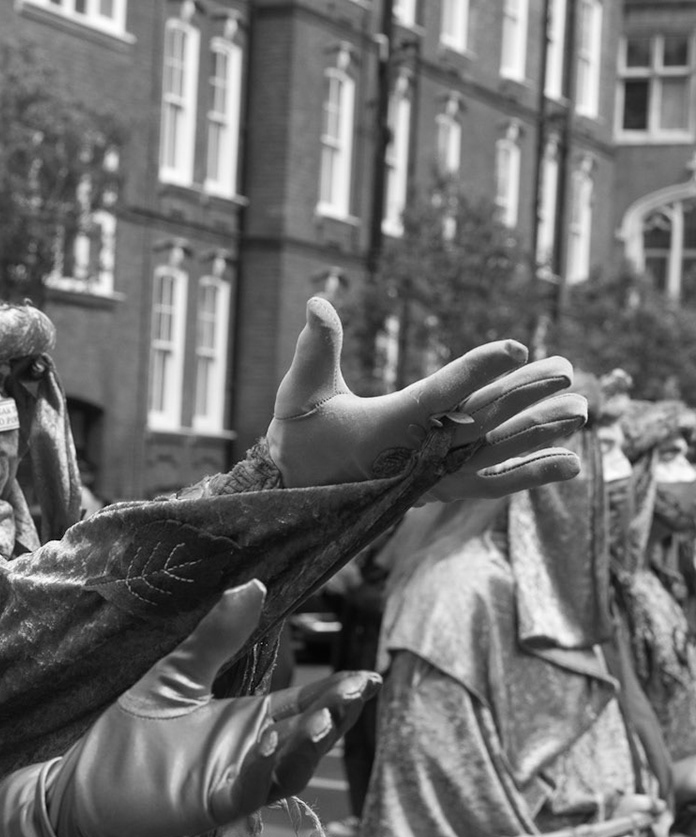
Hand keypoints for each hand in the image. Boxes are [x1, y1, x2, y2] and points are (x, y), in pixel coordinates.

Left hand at [49, 580, 376, 836]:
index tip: (367, 674)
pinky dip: (263, 767)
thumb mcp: (175, 673)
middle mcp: (253, 750)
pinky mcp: (213, 804)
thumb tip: (253, 585)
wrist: (85, 778)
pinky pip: (249, 788)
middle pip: (308, 733)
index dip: (337, 691)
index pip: (305, 702)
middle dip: (336, 712)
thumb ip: (215, 637)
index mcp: (250, 718)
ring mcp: (236, 779)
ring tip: (322, 717)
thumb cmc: (130, 727)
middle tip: (358, 687)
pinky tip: (269, 740)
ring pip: (290, 767)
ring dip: (309, 744)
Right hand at [265, 297, 582, 499]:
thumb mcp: (300, 392)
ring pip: (495, 455)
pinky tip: (568, 464)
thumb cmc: (299, 438)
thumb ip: (315, 348)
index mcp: (384, 428)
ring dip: (540, 434)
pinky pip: (492, 483)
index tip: (515, 348)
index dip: (476, 371)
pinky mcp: (437, 489)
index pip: (438, 396)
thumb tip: (317, 300)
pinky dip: (530, 474)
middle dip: (526, 394)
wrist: (295, 496)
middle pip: (481, 422)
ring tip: (581, 413)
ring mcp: (429, 477)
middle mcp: (414, 457)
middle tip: (567, 370)